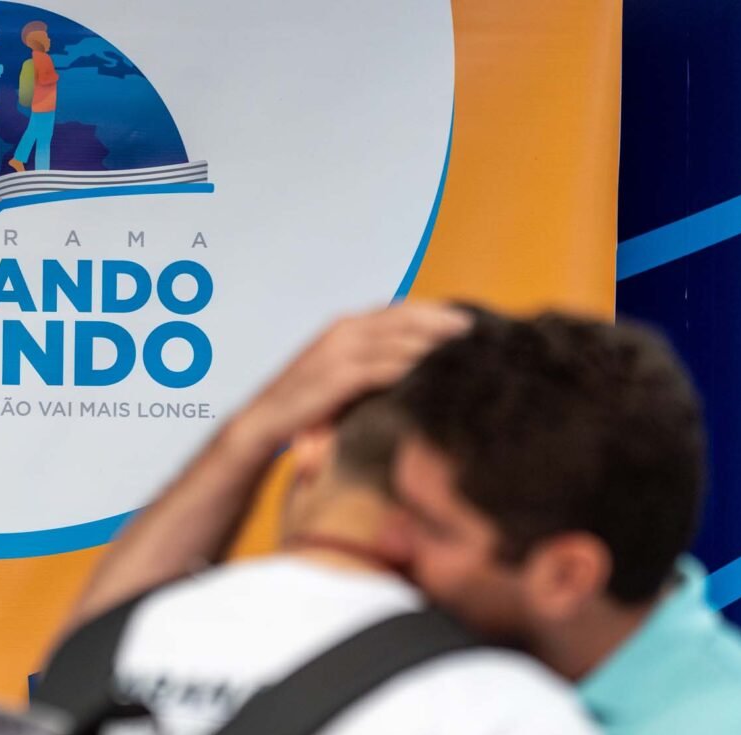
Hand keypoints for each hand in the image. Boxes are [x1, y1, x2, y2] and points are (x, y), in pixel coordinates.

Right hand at [228, 302, 471, 456]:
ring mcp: (340, 352)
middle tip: (477, 331)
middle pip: (404, 318)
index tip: (467, 319)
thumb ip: (369, 363)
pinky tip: (435, 375)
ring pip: (398, 340)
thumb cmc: (305, 403)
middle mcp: (344, 331)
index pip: (399, 310)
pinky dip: (411, 368)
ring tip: (465, 352)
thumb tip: (410, 366)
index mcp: (346, 326)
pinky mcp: (338, 377)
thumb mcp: (340, 374)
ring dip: (433, 344)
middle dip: (442, 322)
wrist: (263, 420)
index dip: (434, 311)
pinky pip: (383, 368)